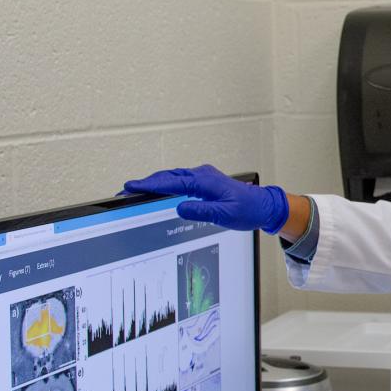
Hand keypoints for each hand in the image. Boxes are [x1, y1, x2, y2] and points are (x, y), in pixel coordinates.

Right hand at [122, 164, 289, 234]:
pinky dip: (166, 184)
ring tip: (136, 189)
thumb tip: (180, 207)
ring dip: (155, 182)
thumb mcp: (225, 214)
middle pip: (169, 177)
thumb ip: (202, 211)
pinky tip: (159, 189)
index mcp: (206, 181)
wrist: (263, 206)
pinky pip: (181, 180)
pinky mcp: (205, 182)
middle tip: (126, 189)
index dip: (150, 185)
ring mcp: (204, 177)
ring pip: (174, 177)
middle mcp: (203, 175)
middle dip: (146, 182)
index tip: (132, 186)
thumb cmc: (248, 209)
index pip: (172, 182)